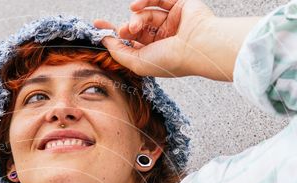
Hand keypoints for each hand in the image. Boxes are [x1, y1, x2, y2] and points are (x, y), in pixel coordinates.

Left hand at [93, 0, 216, 77]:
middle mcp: (165, 38)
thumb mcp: (137, 63)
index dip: (115, 35)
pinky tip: (135, 6)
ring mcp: (173, 21)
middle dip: (126, 27)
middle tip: (123, 30)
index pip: (132, 42)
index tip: (98, 27)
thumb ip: (119, 53)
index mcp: (156, 54)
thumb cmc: (172, 60)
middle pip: (137, 27)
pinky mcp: (180, 5)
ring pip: (146, 14)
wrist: (198, 47)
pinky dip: (145, 0)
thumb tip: (106, 41)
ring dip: (136, 17)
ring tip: (133, 25)